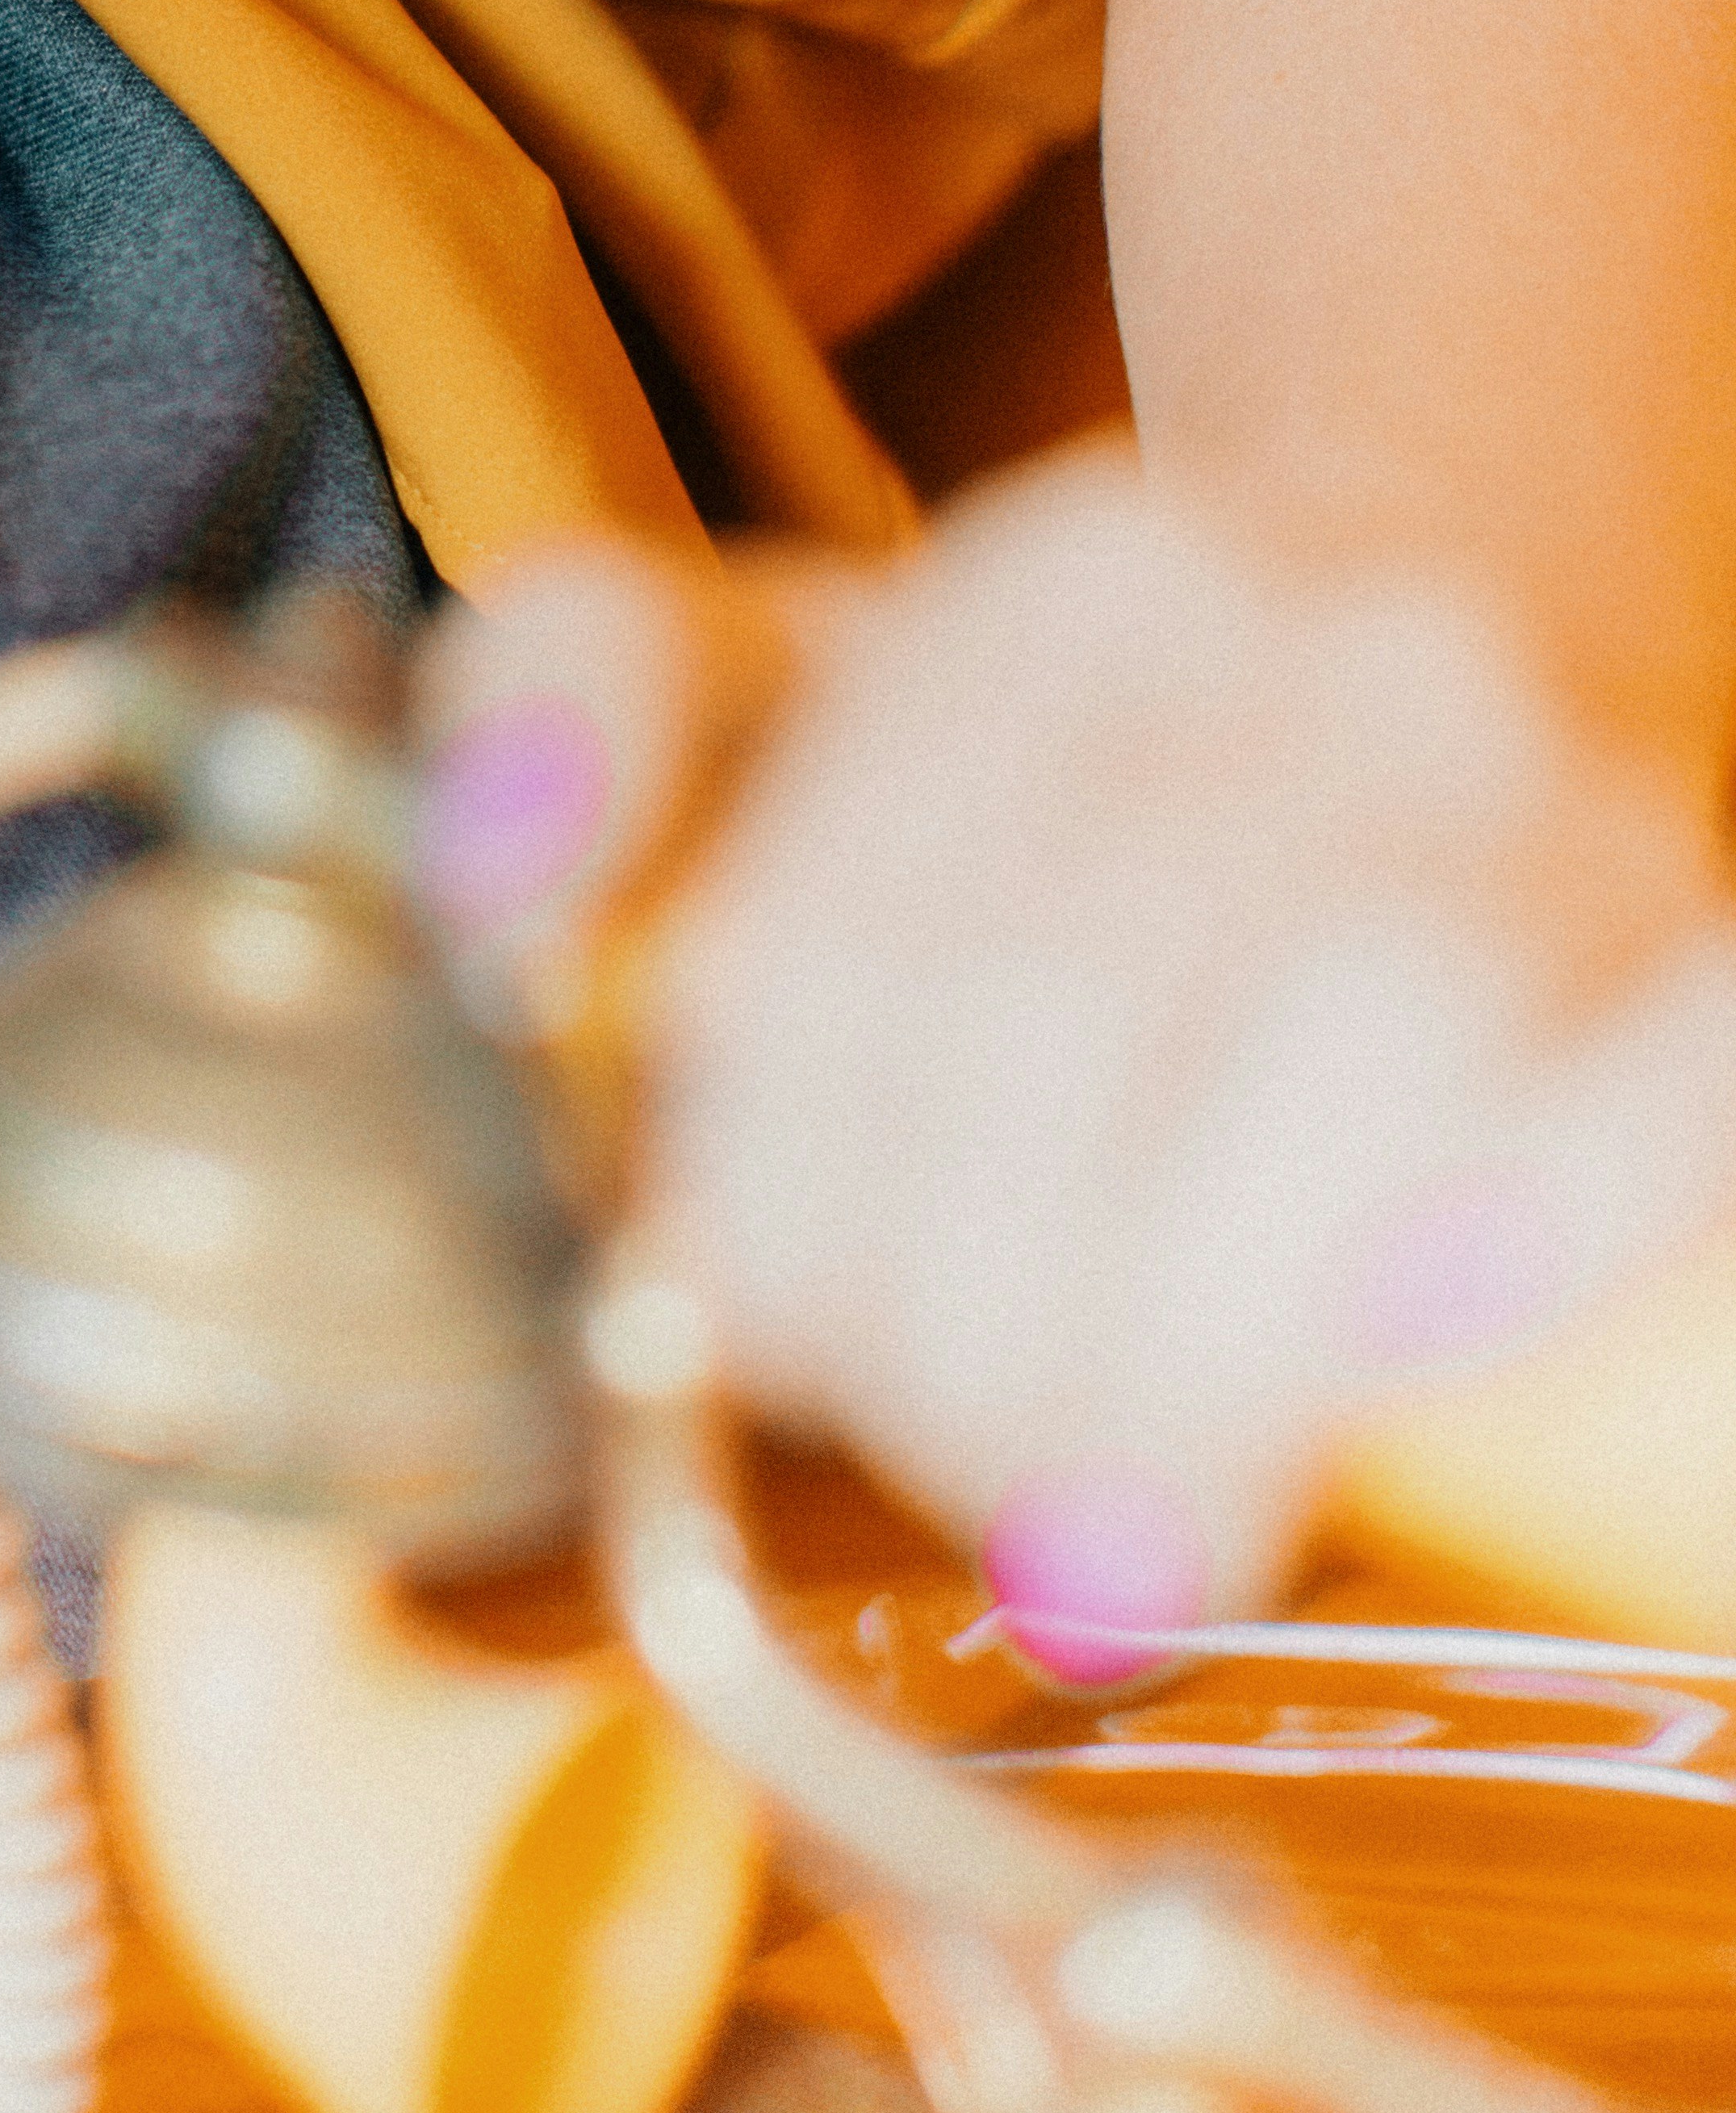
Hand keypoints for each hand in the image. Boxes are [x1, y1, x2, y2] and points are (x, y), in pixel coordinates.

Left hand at [415, 450, 1735, 1668]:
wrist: (1453, 627)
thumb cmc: (1075, 748)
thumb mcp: (782, 672)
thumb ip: (575, 722)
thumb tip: (497, 889)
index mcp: (1061, 582)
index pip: (847, 927)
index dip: (778, 1186)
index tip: (754, 1335)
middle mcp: (1313, 631)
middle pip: (1074, 1011)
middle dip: (961, 1314)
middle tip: (937, 1464)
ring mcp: (1545, 767)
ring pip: (1356, 1031)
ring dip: (1194, 1334)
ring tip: (1103, 1531)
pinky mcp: (1711, 920)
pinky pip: (1677, 1063)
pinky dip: (1551, 1206)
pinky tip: (1405, 1349)